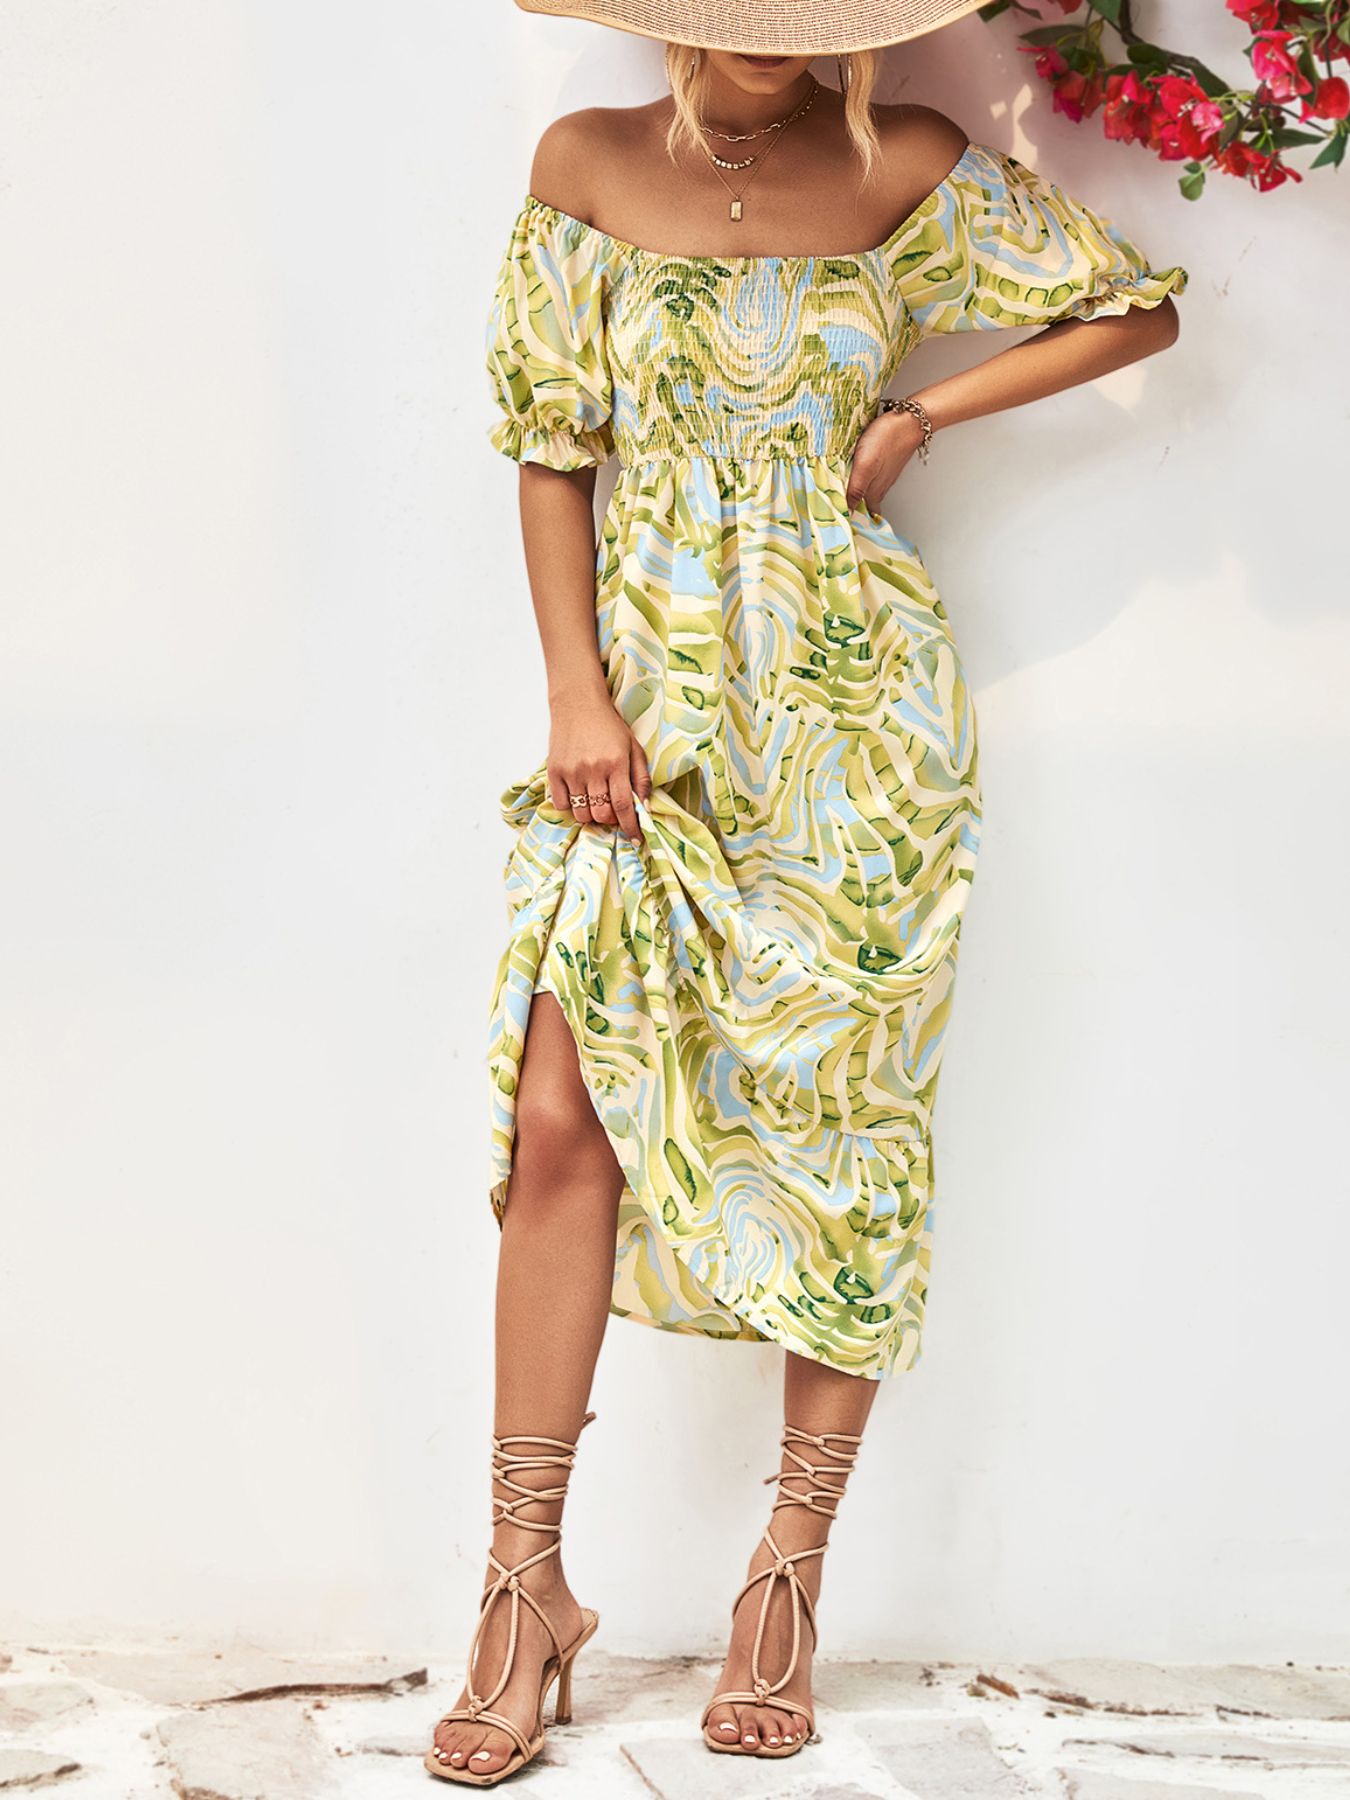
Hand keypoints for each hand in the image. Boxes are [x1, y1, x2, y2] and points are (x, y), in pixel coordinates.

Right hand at [547, 687, 651, 844]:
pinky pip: (562, 804)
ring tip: (596, 802)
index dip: (630, 826)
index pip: (623, 806)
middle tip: (614, 812)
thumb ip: (641, 778)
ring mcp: (571, 771)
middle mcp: (592, 769)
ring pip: (582, 814)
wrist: (578, 704)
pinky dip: (572, 807)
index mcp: (615, 763)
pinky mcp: (554, 771)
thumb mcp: (634, 748)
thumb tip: (644, 808)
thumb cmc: (609, 726)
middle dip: (611, 820)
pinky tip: (579, 795)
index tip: (636, 838)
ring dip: (591, 816)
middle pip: (602, 814)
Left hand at [844, 409, 926, 512]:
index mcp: (874, 491)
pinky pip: (872, 479)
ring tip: (842, 499)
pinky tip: (855, 477)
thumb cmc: (886, 439)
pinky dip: (862, 482)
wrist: (910, 420)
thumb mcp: (865, 466)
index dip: (852, 521)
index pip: (863, 515)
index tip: (839, 525)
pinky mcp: (885, 464)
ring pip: (868, 493)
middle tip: (839, 513)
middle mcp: (880, 487)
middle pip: (865, 506)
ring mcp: (884, 475)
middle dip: (853, 511)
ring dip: (857, 498)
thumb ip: (856, 489)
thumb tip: (848, 511)